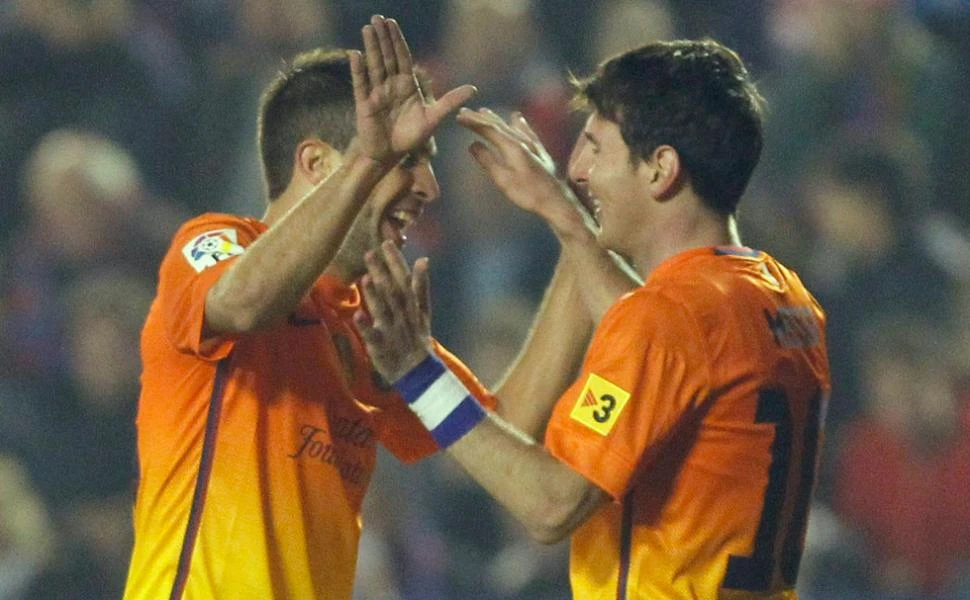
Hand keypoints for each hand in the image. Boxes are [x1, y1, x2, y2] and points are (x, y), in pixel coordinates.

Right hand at [350, 15, 476, 164]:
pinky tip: (355, 54)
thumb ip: (450, 102)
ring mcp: (376, 93)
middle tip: (378, 17)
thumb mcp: (433, 119)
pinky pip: (360, 84)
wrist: (391, 156)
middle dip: (383, 38)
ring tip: (368, 28)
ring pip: (374, 65)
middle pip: (387, 57)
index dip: (397, 41)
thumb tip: (473, 89)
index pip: (402, 58)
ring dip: (371, 47)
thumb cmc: (410, 137)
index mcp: (407, 86)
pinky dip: (358, 70)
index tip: (392, 23)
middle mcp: (390, 85)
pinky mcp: (364, 104)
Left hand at [353, 240, 433, 382]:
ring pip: (383, 311)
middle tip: (369, 253)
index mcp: (411, 305)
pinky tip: (358, 314)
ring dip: (375, 295)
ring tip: (365, 278)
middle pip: (392, 292)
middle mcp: (403, 315)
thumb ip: (420, 285)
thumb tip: (423, 259)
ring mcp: (392, 331)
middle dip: (382, 272)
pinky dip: (367, 326)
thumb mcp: (423, 310)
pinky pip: (373, 336)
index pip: (404, 280)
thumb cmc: (416, 336)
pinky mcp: (381, 347)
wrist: (418, 371)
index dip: (396, 262)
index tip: (386, 243)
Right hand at [457, 108, 590, 234]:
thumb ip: (488, 161)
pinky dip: (518, 123)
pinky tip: (517, 118)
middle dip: (480, 118)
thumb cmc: (528, 193)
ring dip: (496, 118)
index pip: (489, 129)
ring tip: (484, 111)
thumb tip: (472, 144)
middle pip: (498, 125)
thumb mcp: (503, 179)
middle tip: (465, 111)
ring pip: (510, 126)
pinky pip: (526, 131)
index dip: (473, 122)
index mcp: (512, 147)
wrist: (556, 201)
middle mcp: (522, 141)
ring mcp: (532, 145)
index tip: (458, 116)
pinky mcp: (539, 151)